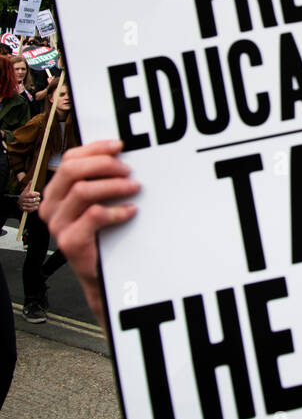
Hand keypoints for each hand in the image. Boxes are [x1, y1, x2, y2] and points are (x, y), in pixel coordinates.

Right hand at [17, 186, 40, 213]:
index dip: (35, 194)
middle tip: (39, 198)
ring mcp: (23, 205)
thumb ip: (29, 186)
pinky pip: (29, 209)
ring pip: (30, 205)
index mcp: (24, 195)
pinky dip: (34, 208)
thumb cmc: (24, 195)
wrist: (17, 202)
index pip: (30, 194)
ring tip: (38, 202)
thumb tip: (32, 180)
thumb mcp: (26, 190)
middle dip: (36, 199)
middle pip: (30, 200)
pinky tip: (36, 206)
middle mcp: (23, 200)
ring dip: (35, 204)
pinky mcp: (23, 209)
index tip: (38, 194)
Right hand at [40, 140, 139, 328]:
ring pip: (82, 190)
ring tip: (134, 187)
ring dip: (113, 186)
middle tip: (128, 170)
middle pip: (72, 170)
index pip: (69, 159)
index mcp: (55, 191)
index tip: (119, 146)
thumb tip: (122, 154)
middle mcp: (51, 206)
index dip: (94, 149)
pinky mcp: (69, 241)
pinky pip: (94, 215)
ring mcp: (58, 225)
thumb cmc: (102, 233)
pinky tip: (131, 211)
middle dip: (104, 165)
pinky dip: (116, 210)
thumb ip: (99, 180)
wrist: (101, 272)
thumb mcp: (97, 201)